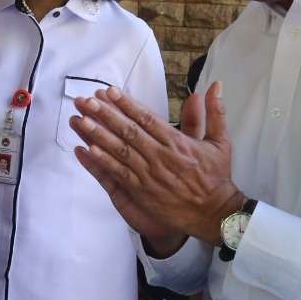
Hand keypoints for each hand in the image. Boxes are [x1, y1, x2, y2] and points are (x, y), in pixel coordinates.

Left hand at [71, 83, 244, 252]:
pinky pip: (118, 174)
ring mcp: (149, 174)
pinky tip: (86, 150)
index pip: (146, 118)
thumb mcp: (220, 142)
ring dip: (97, 135)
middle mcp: (160, 156)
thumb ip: (214, 113)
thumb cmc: (216, 177)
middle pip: (128, 131)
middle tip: (86, 101)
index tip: (109, 91)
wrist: (213, 213)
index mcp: (177, 142)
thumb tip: (215, 86)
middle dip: (105, 114)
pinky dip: (102, 162)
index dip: (126, 104)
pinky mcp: (142, 191)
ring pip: (119, 151)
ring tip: (80, 120)